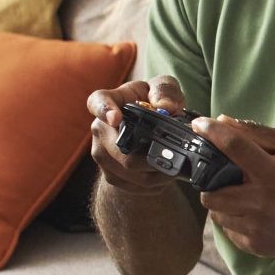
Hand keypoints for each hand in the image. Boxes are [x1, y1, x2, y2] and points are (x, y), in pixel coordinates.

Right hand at [87, 76, 187, 190]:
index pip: (98, 102)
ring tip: (175, 165)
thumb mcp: (164, 88)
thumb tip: (166, 108)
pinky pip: (134, 186)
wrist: (146, 130)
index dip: (105, 110)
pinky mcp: (110, 175)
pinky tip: (166, 175)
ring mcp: (102, 154)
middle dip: (152, 157)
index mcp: (109, 101)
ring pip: (130, 173)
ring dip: (156, 173)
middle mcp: (99, 129)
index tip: (115, 117)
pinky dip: (155, 184)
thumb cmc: (153, 102)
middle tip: (176, 156)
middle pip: (121, 151)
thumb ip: (166, 91)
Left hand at [192, 119, 274, 258]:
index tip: (199, 125)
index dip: (212, 132)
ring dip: (222, 202)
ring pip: (216, 213)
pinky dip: (234, 219)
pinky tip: (253, 214)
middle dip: (209, 182)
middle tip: (221, 177)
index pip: (233, 146)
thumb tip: (223, 121)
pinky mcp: (255, 245)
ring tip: (241, 195)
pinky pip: (228, 230)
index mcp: (273, 173)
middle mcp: (262, 202)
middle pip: (210, 192)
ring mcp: (257, 227)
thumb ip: (258, 133)